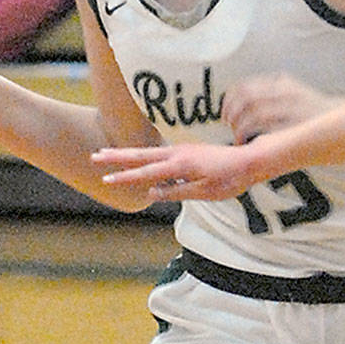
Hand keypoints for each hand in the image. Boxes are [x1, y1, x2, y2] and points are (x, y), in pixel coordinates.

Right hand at [93, 142, 261, 201]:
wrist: (249, 161)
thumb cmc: (229, 179)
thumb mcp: (204, 192)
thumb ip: (177, 191)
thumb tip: (152, 193)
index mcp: (180, 165)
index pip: (145, 172)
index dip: (124, 177)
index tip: (105, 178)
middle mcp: (178, 154)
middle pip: (141, 155)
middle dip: (117, 156)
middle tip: (95, 156)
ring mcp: (182, 150)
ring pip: (148, 151)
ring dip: (127, 153)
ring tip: (108, 154)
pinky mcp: (187, 151)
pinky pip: (159, 153)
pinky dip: (143, 155)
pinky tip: (138, 159)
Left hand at [222, 74, 338, 143]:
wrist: (341, 121)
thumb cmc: (314, 112)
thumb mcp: (293, 92)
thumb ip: (270, 94)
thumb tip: (239, 103)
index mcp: (282, 82)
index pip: (246, 85)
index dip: (230, 98)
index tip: (225, 111)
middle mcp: (284, 93)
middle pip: (245, 98)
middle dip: (231, 112)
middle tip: (228, 124)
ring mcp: (288, 109)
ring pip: (251, 114)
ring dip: (239, 127)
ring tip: (239, 137)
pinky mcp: (291, 127)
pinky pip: (262, 130)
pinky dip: (249, 137)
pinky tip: (249, 144)